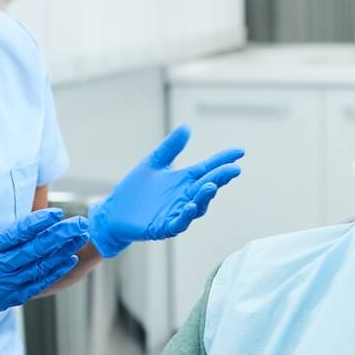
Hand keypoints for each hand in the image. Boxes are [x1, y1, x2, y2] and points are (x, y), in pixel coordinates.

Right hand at [0, 181, 90, 311]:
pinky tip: (67, 259)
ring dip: (62, 251)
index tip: (56, 212)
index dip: (39, 222)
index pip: (18, 233)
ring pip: (40, 267)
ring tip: (79, 237)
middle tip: (80, 223)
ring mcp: (6, 285)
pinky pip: (37, 284)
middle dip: (60, 235)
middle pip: (35, 249)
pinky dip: (54, 272)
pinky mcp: (11, 297)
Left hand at [88, 126, 243, 257]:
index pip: (209, 168)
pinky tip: (189, 205)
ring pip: (197, 206)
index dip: (224, 160)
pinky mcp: (163, 227)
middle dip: (221, 178)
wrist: (114, 211)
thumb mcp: (153, 163)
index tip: (240, 151)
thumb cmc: (135, 190)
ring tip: (210, 185)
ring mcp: (176, 212)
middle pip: (207, 186)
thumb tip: (187, 127)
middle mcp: (184, 196)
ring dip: (205, 197)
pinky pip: (178, 223)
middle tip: (233, 169)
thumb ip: (170, 148)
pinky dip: (185, 216)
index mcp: (184, 180)